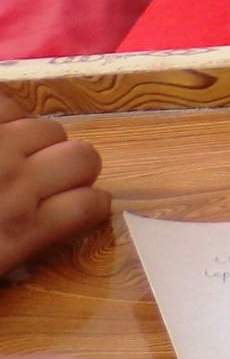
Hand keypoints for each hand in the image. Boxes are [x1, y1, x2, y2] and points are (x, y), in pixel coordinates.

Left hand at [0, 91, 110, 281]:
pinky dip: (10, 116)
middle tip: (49, 180)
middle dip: (74, 168)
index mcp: (17, 234)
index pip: (91, 206)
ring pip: (51, 128)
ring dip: (40, 142)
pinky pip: (12, 104)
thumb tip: (31, 247)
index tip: (83, 206)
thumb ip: (12, 254)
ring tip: (17, 155)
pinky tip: (1, 133)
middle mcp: (19, 185)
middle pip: (84, 158)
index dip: (91, 205)